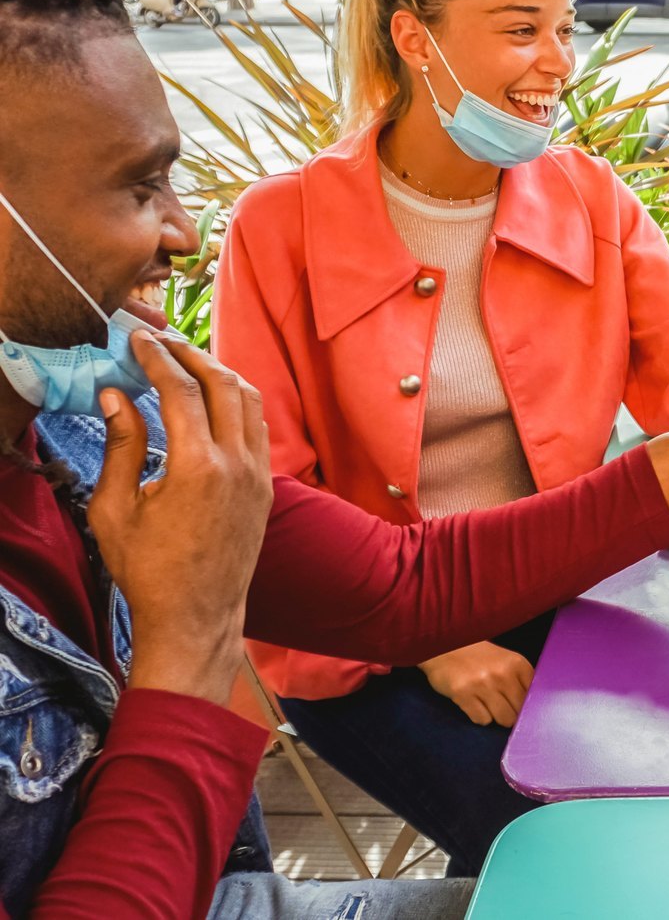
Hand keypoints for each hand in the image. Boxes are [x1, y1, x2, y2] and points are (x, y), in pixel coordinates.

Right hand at [88, 333, 273, 705]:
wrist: (197, 615)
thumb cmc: (147, 570)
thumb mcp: (115, 510)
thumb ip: (120, 446)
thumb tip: (117, 396)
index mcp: (197, 466)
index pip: (180, 390)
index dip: (157, 357)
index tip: (137, 339)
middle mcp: (237, 463)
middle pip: (222, 383)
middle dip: (191, 354)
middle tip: (162, 341)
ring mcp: (259, 473)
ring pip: (249, 400)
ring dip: (220, 372)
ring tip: (188, 360)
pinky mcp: (268, 485)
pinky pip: (259, 426)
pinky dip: (239, 400)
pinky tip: (215, 398)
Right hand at [419, 642, 533, 726]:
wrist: (443, 646)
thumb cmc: (477, 657)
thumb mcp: (504, 660)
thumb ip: (520, 679)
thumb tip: (532, 708)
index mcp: (517, 662)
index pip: (534, 695)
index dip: (526, 704)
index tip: (517, 703)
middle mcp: (502, 673)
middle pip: (519, 711)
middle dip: (511, 713)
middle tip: (500, 704)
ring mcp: (483, 684)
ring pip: (504, 719)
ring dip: (496, 716)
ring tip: (486, 702)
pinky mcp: (463, 694)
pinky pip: (482, 720)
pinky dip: (479, 716)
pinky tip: (472, 702)